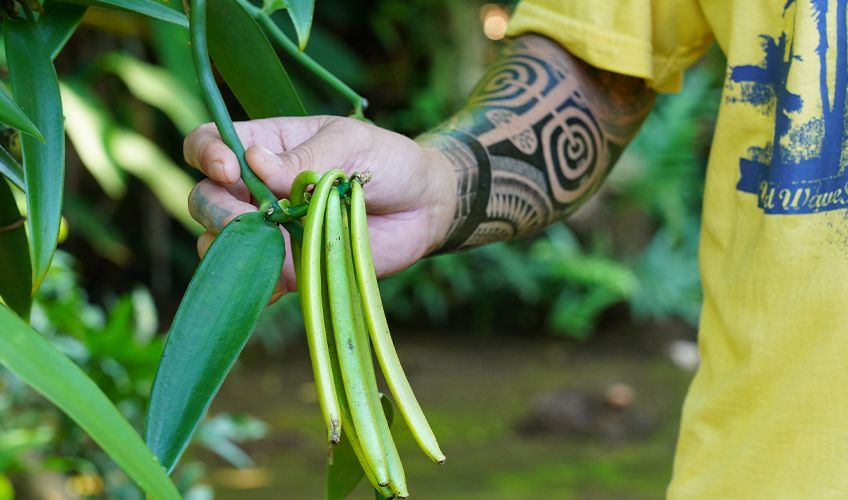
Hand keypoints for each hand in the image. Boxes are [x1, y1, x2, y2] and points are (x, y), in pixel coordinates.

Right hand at [185, 115, 455, 300]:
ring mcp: (271, 231)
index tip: (229, 169)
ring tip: (272, 246)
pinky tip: (279, 280)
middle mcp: (258, 189)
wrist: (424, 207)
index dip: (206, 154)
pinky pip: (256, 280)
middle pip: (204, 198)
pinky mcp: (289, 268)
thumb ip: (304, 160)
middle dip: (216, 209)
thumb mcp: (350, 144)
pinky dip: (259, 283)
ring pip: (219, 243)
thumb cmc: (388, 161)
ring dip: (234, 248)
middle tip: (253, 217)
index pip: (209, 143)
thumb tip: (253, 162)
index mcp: (267, 146)